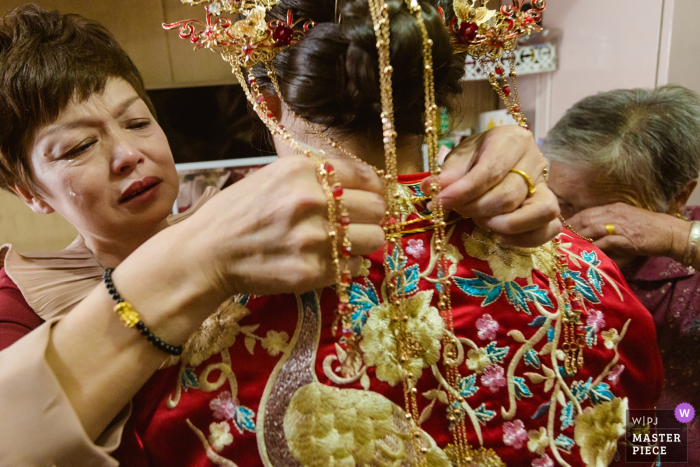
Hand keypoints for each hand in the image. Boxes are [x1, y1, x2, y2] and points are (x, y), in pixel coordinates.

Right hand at [184, 155, 384, 295]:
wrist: (206, 253)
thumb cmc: (236, 213)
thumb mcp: (273, 177)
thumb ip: (315, 176)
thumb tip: (359, 184)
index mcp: (303, 170)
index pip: (366, 176)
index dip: (372, 189)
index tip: (368, 198)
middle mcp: (312, 200)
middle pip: (377, 208)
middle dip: (370, 216)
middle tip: (356, 224)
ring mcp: (314, 238)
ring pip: (374, 239)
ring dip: (363, 242)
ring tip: (343, 244)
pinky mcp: (313, 271)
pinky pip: (355, 267)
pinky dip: (347, 266)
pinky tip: (327, 261)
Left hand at [422, 126, 560, 247]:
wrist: (500, 158)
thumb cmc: (478, 156)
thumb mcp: (460, 157)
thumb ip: (448, 174)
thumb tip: (431, 189)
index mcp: (512, 140)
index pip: (490, 171)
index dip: (463, 191)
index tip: (439, 203)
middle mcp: (535, 159)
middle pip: (509, 195)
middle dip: (477, 209)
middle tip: (459, 211)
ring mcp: (547, 185)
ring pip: (539, 211)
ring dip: (505, 225)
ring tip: (481, 222)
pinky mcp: (551, 207)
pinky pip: (550, 229)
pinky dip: (526, 238)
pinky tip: (500, 237)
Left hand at [566, 202, 690, 261]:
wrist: (668, 232)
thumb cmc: (646, 228)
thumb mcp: (624, 220)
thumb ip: (607, 224)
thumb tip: (588, 233)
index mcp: (612, 209)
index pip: (586, 213)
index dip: (571, 221)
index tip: (559, 228)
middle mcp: (613, 214)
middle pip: (585, 219)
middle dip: (570, 229)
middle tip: (557, 238)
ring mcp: (620, 226)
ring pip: (592, 229)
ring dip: (578, 237)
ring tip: (566, 245)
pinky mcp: (626, 238)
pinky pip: (606, 242)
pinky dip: (594, 246)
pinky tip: (585, 252)